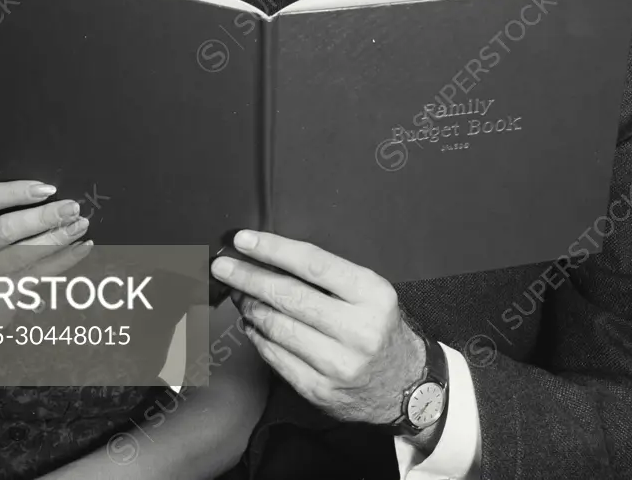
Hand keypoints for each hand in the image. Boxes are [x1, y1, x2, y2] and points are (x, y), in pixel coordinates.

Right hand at [0, 180, 92, 324]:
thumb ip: (3, 209)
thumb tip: (50, 192)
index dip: (16, 192)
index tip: (48, 189)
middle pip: (4, 230)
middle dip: (42, 218)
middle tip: (72, 208)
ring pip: (22, 255)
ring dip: (57, 239)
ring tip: (81, 225)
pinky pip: (37, 275)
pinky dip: (64, 260)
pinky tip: (83, 247)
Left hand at [210, 231, 425, 425]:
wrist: (407, 385)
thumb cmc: (381, 327)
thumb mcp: (370, 292)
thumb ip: (328, 275)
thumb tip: (270, 258)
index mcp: (372, 295)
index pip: (312, 264)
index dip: (273, 249)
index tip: (244, 241)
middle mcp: (357, 330)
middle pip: (289, 296)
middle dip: (248, 277)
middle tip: (223, 266)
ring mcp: (338, 364)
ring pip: (278, 327)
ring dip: (250, 306)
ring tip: (239, 293)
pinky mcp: (320, 390)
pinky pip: (276, 358)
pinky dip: (258, 337)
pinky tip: (252, 324)